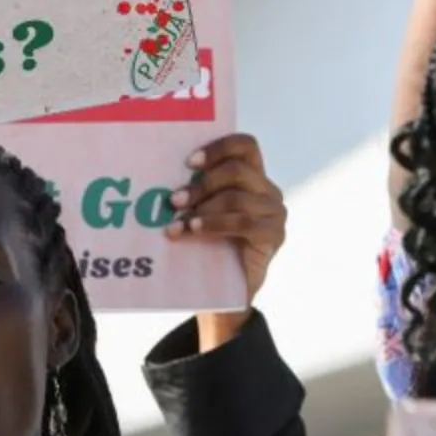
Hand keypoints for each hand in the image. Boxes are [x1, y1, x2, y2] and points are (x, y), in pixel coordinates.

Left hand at [169, 133, 287, 305]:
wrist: (226, 290)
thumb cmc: (210, 245)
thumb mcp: (201, 212)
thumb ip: (195, 192)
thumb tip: (160, 178)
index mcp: (252, 176)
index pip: (245, 145)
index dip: (218, 148)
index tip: (188, 163)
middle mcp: (267, 190)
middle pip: (238, 170)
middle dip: (202, 184)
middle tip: (174, 200)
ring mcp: (274, 213)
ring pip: (237, 198)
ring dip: (202, 208)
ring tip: (177, 223)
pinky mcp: (274, 235)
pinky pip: (243, 222)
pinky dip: (214, 224)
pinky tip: (193, 229)